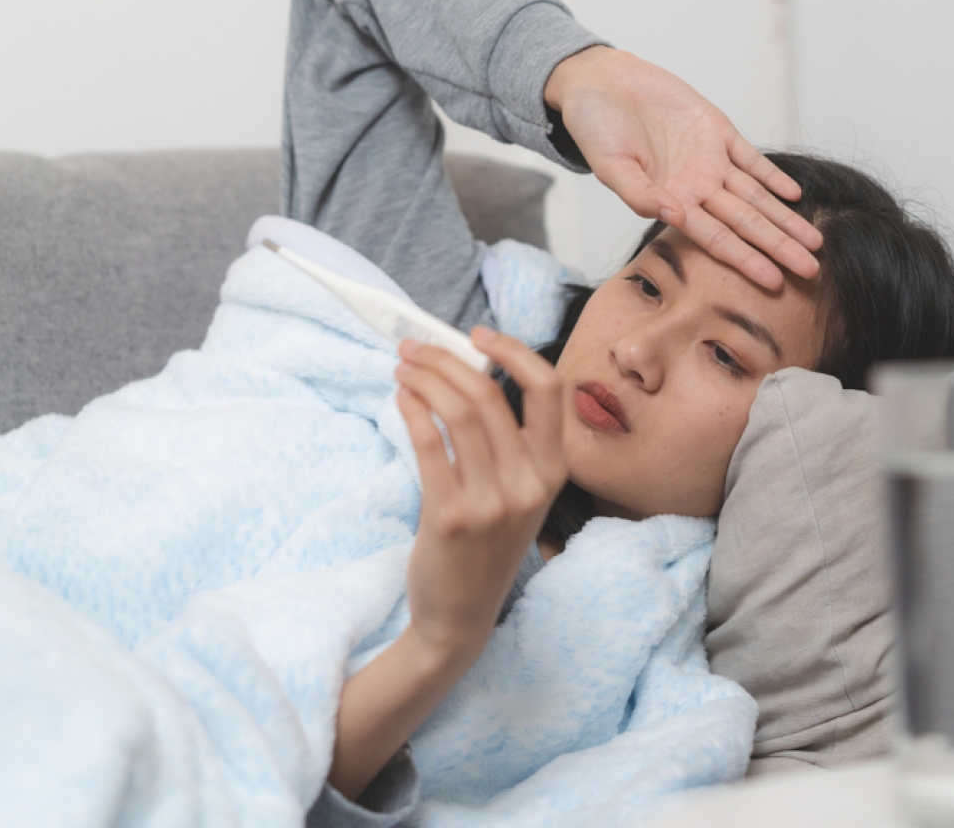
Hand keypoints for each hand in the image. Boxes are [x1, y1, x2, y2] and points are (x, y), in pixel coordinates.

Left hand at [393, 327, 565, 659]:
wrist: (459, 618)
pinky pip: (429, 442)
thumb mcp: (516, 495)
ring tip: (402, 370)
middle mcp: (530, 484)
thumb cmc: (484, 547)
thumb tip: (471, 369)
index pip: (549, 389)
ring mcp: (493, 502)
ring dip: (425, 378)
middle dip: (447, 359)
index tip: (478, 335)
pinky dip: (412, 409)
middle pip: (490, 393)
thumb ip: (507, 441)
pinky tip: (401, 399)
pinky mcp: (452, 516)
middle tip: (415, 348)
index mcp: (553, 471)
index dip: (514, 351)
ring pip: (459, 410)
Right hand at [545, 46, 822, 288]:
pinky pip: (751, 157)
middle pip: (746, 223)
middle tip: (811, 271)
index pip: (716, 239)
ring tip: (813, 242)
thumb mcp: (609, 164)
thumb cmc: (595, 127)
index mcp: (670, 201)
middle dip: (778, 247)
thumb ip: (638, 193)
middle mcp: (695, 187)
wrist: (601, 82)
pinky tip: (793, 195)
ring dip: (784, 218)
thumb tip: (673, 216)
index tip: (773, 281)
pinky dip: (772, 175)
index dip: (746, 260)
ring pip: (756, 196)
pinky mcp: (717, 129)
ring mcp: (709, 160)